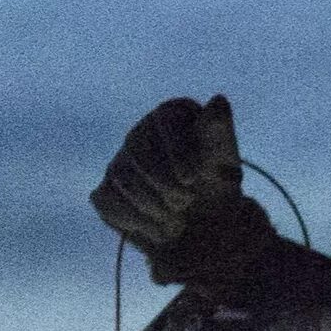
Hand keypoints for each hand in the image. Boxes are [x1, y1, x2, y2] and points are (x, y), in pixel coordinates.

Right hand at [90, 94, 278, 298]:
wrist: (204, 229)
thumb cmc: (216, 188)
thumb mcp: (223, 162)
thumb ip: (219, 133)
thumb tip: (219, 101)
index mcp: (172, 115)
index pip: (165, 121)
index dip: (177, 152)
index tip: (192, 179)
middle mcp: (141, 133)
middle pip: (139, 150)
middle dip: (166, 184)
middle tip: (187, 202)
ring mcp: (120, 162)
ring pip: (123, 178)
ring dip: (155, 206)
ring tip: (178, 217)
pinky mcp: (106, 191)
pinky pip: (109, 201)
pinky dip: (139, 221)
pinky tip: (160, 227)